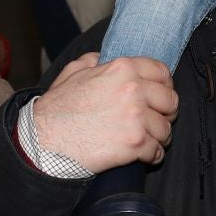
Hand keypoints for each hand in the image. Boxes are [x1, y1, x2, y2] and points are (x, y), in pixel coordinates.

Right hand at [31, 54, 176, 173]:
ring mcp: (136, 117)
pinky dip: (153, 156)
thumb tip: (103, 59)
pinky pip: (157, 151)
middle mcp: (133, 90)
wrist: (45, 141)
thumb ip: (93, 61)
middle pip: (171, 101)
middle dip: (166, 113)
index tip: (160, 97)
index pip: (162, 72)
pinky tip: (145, 156)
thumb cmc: (57, 109)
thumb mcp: (73, 73)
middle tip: (156, 120)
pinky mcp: (135, 143)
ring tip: (149, 141)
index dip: (164, 86)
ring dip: (159, 137)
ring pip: (165, 129)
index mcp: (122, 69)